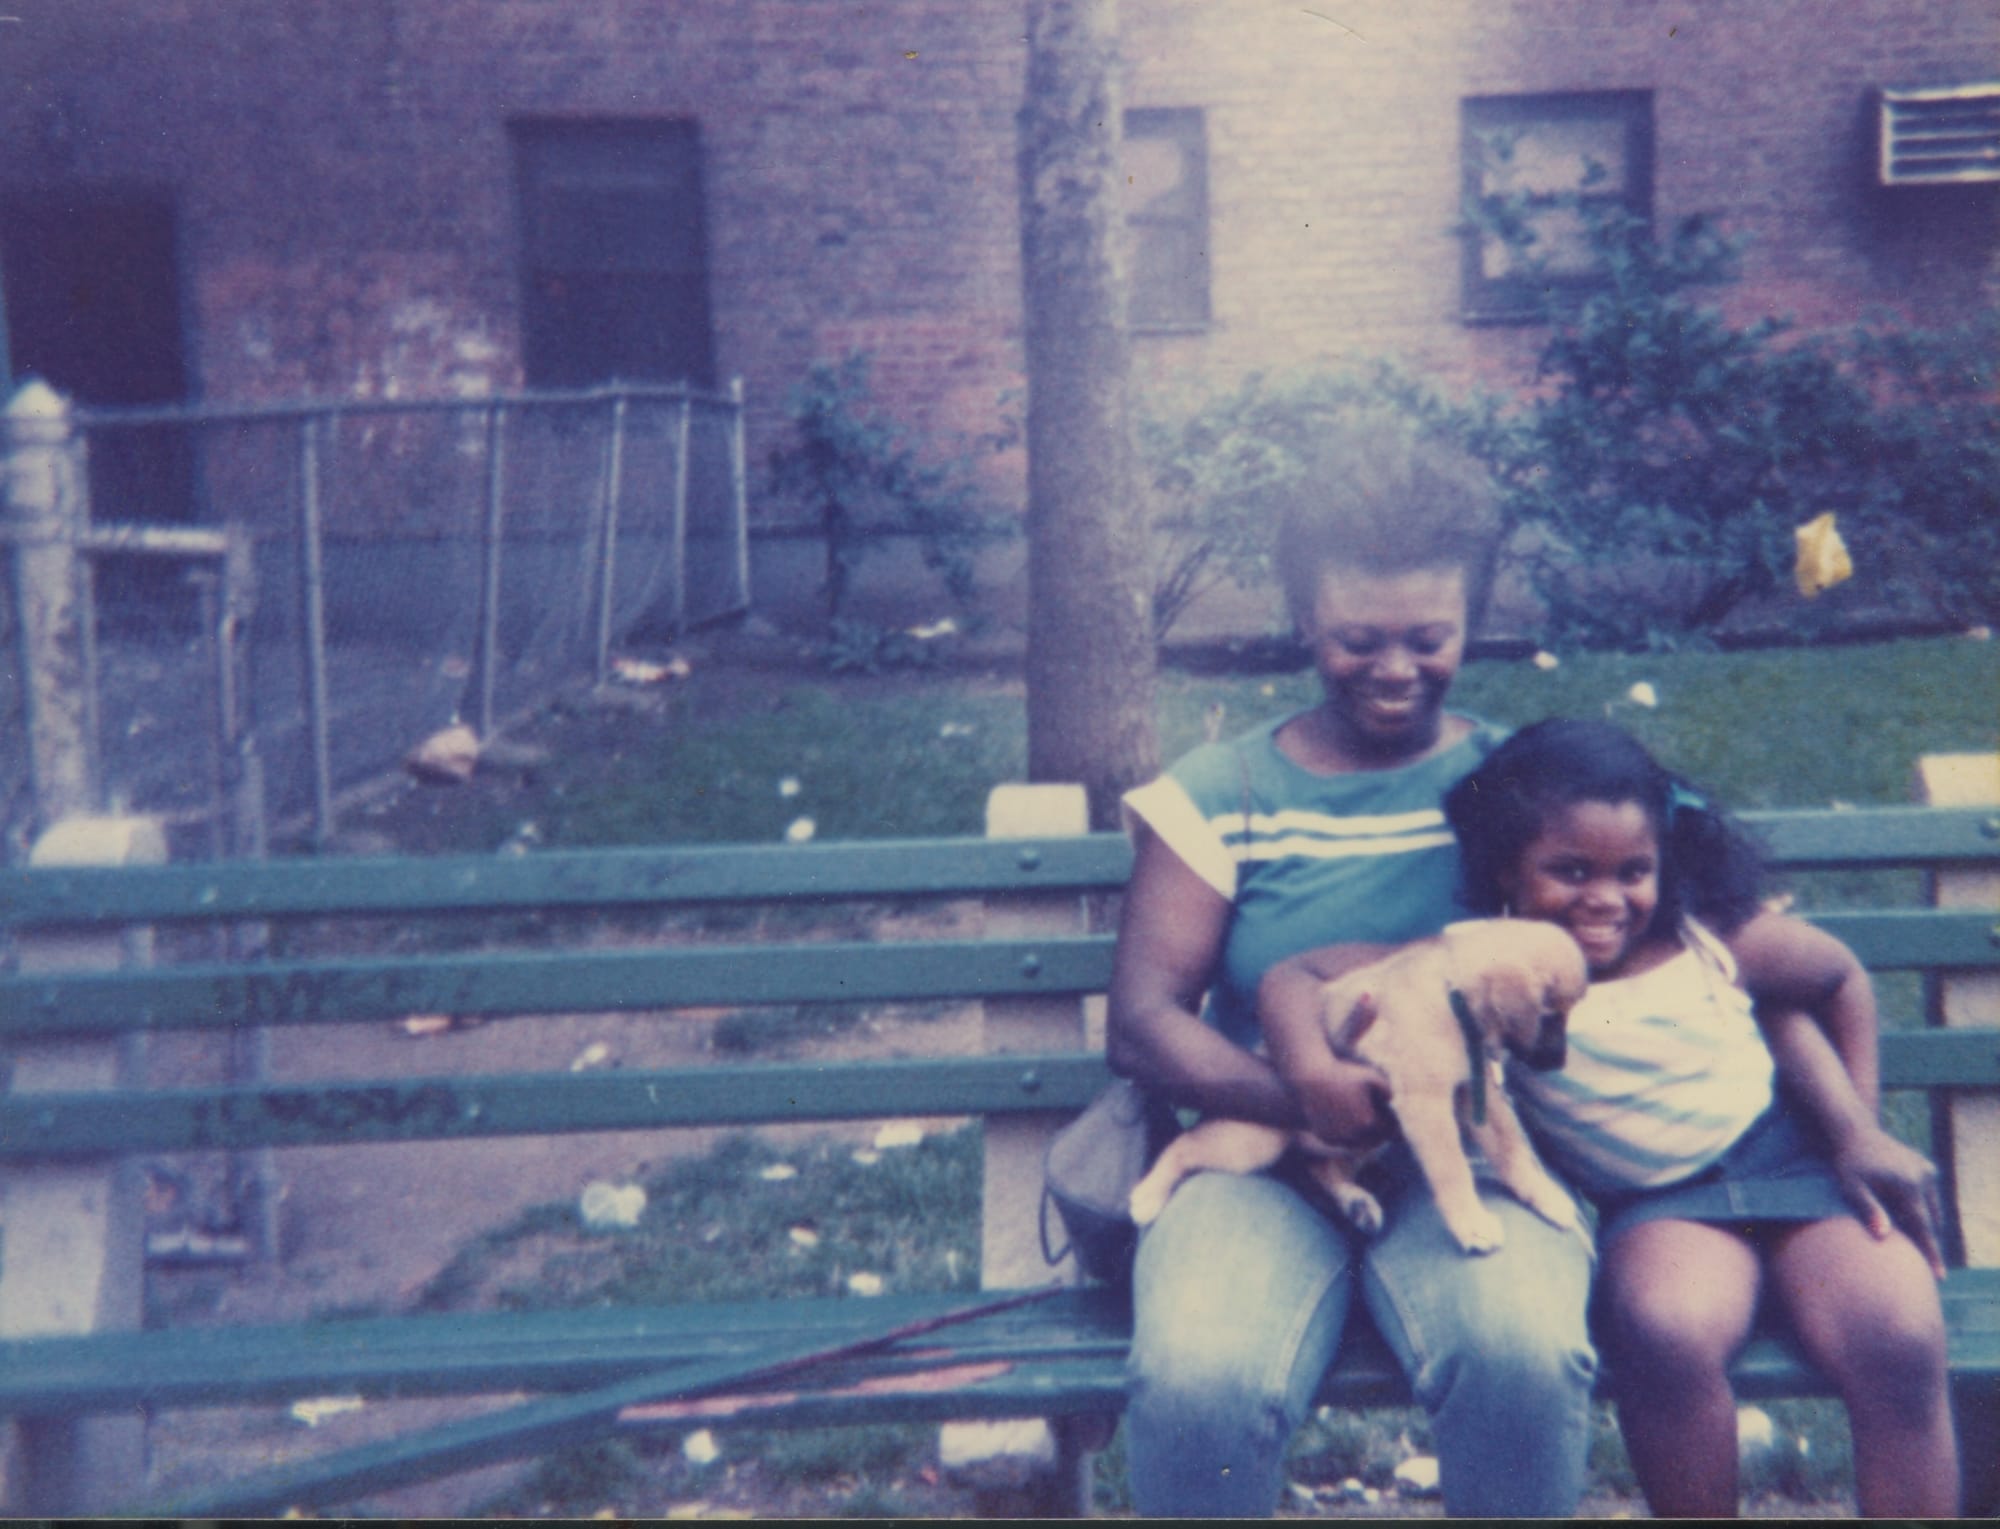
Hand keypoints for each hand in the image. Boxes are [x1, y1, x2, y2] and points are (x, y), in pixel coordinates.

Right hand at [1293, 1047, 1393, 1150]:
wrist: (1312, 1079)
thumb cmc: (1343, 1074)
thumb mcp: (1370, 1075)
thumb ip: (1386, 1088)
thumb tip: (1389, 1100)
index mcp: (1367, 1121)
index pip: (1388, 1132)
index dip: (1394, 1129)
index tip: (1397, 1128)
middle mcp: (1352, 1133)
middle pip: (1373, 1142)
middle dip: (1379, 1136)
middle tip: (1383, 1132)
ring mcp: (1337, 1137)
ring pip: (1356, 1144)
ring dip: (1362, 1140)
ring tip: (1367, 1132)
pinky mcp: (1324, 1136)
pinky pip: (1340, 1142)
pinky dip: (1345, 1138)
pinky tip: (1349, 1130)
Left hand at [1831, 1125, 1946, 1278]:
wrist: (1854, 1131)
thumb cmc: (1847, 1163)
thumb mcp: (1851, 1187)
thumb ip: (1868, 1209)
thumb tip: (1883, 1235)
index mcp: (1908, 1185)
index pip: (1923, 1228)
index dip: (1931, 1254)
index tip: (1939, 1276)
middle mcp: (1923, 1178)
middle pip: (1931, 1221)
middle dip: (1928, 1243)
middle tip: (1926, 1268)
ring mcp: (1927, 1171)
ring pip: (1933, 1209)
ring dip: (1927, 1226)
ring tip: (1920, 1247)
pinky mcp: (1926, 1166)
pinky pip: (1929, 1196)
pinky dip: (1923, 1209)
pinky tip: (1914, 1220)